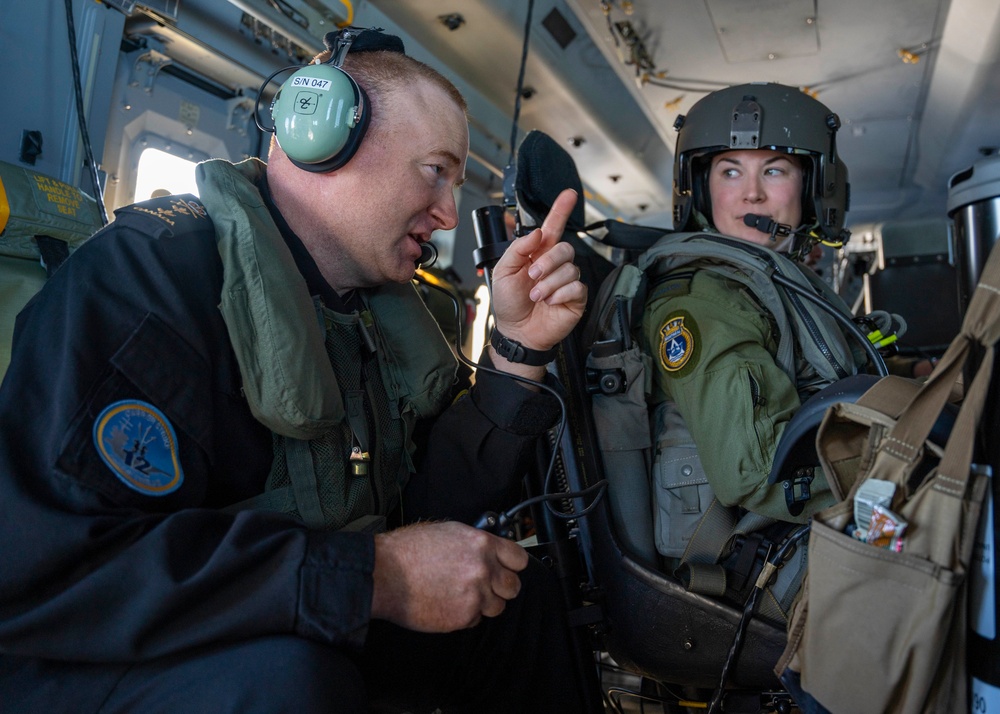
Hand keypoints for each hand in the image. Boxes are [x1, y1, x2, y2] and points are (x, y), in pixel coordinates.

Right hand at [371, 521, 528, 631]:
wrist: (385, 574)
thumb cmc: (408, 550)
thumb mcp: (448, 531)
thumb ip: (475, 543)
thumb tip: (489, 550)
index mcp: (482, 544)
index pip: (519, 559)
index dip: (511, 565)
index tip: (505, 568)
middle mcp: (483, 569)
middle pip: (513, 586)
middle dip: (500, 587)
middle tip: (483, 585)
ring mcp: (475, 595)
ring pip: (497, 607)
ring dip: (483, 603)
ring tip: (461, 595)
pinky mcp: (463, 617)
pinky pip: (476, 620)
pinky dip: (465, 616)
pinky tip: (448, 603)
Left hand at [488, 189, 586, 372]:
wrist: (516, 331)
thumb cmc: (509, 303)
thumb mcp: (503, 271)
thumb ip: (518, 249)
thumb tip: (537, 233)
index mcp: (537, 253)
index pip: (552, 227)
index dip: (561, 210)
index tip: (570, 194)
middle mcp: (554, 264)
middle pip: (564, 248)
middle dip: (548, 261)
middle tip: (533, 276)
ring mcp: (566, 280)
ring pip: (570, 267)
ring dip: (549, 282)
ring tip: (537, 295)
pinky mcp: (575, 297)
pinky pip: (576, 286)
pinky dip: (559, 294)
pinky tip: (549, 302)